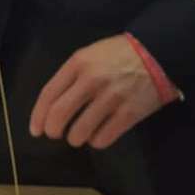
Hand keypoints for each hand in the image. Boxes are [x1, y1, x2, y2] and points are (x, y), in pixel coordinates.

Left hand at [29, 35, 165, 148]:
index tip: (36, 130)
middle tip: (56, 134)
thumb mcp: (91, 54)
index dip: (38, 116)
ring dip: (76, 138)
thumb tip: (53, 105)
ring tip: (81, 134)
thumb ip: (72, 75)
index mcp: (78, 63)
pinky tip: (100, 135)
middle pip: (59, 115)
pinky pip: (102, 139)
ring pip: (79, 132)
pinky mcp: (128, 113)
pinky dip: (97, 141)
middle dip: (53, 131)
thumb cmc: (120, 54)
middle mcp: (91, 80)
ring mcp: (111, 98)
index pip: (49, 94)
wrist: (159, 53)